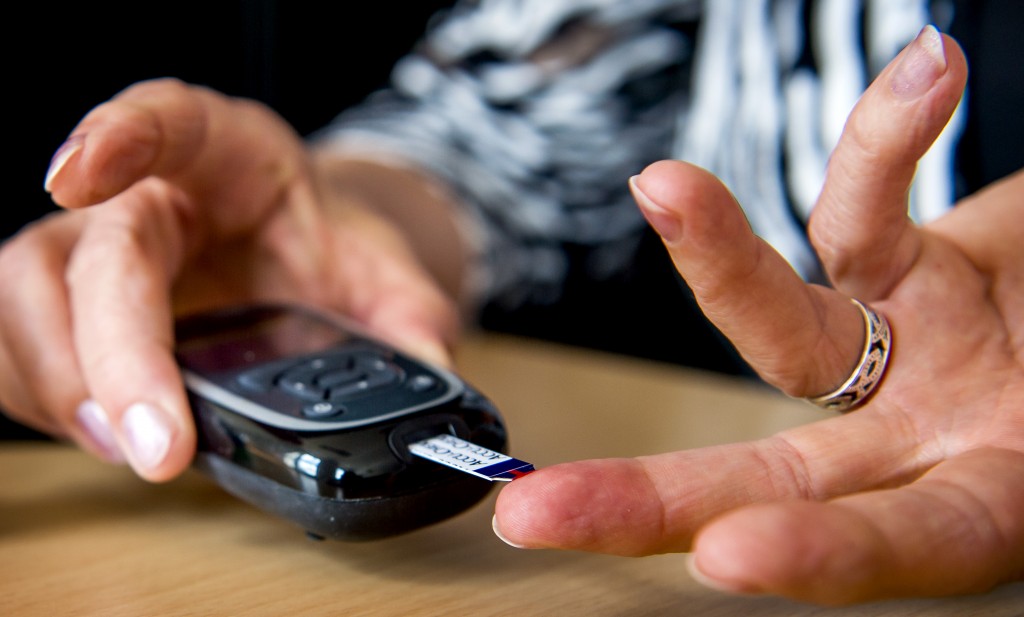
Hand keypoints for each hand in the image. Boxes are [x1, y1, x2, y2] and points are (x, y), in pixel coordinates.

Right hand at [0, 79, 459, 480]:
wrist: (297, 258)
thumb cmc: (324, 247)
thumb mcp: (383, 271)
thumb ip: (412, 319)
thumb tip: (434, 380)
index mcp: (228, 158)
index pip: (167, 120)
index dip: (118, 137)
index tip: (76, 174)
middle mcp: (150, 196)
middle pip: (93, 252)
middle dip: (111, 352)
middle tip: (155, 442)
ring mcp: (98, 250)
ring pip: (25, 296)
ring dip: (62, 382)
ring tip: (126, 445)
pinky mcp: (73, 307)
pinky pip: (21, 344)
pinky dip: (46, 398)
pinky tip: (101, 433)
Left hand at [493, 27, 1023, 603]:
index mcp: (983, 499)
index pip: (895, 541)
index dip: (819, 554)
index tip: (725, 558)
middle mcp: (916, 436)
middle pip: (770, 477)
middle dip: (652, 497)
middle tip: (531, 513)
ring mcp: (896, 354)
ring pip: (779, 327)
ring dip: (716, 256)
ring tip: (665, 185)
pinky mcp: (899, 270)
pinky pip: (862, 208)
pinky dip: (889, 140)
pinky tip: (926, 74)